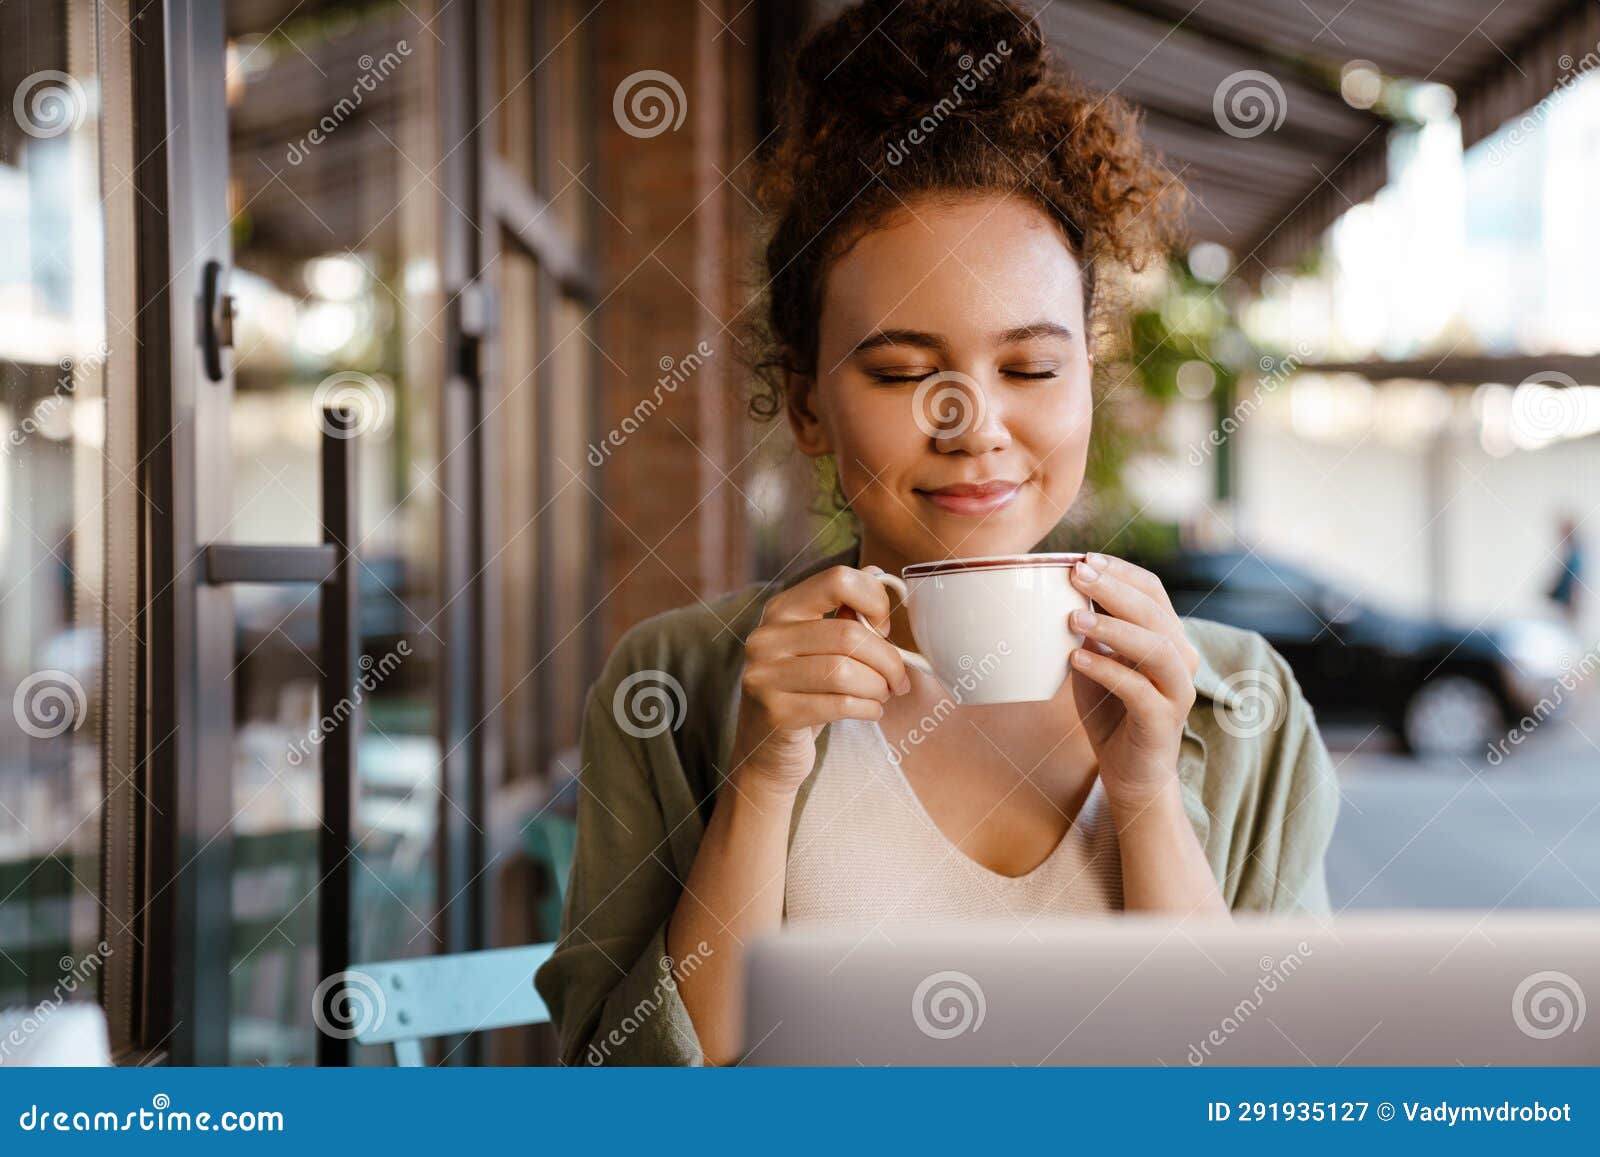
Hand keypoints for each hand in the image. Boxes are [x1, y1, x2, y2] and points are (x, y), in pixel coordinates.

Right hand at [730, 565, 911, 794]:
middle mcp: (766, 637)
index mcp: (781, 609)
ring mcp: (765, 676)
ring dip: (878, 687)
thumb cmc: (804, 692)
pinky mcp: (775, 713)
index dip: (874, 600)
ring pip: (845, 671)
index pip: (838, 580)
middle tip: (898, 679)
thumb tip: (876, 574)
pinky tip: (871, 711)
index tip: (884, 628)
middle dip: (887, 659)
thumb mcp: (817, 647)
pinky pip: (839, 704)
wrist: (767, 751)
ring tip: (883, 695)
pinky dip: (868, 708)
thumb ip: (843, 612)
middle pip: (848, 634)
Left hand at [1066, 553, 1199, 815]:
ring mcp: (1176, 690)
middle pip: (1154, 612)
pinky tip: (1076, 657)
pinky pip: (1138, 688)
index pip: (1153, 591)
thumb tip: (1057, 593)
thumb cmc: (1111, 712)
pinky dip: (1106, 668)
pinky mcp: (1163, 720)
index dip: (1121, 572)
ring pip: (1156, 647)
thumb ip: (1087, 632)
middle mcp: (1180, 659)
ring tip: (1072, 616)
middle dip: (1114, 588)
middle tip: (1076, 573)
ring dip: (1113, 627)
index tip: (1084, 558)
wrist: (1131, 774)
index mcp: (1166, 638)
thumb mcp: (1096, 663)